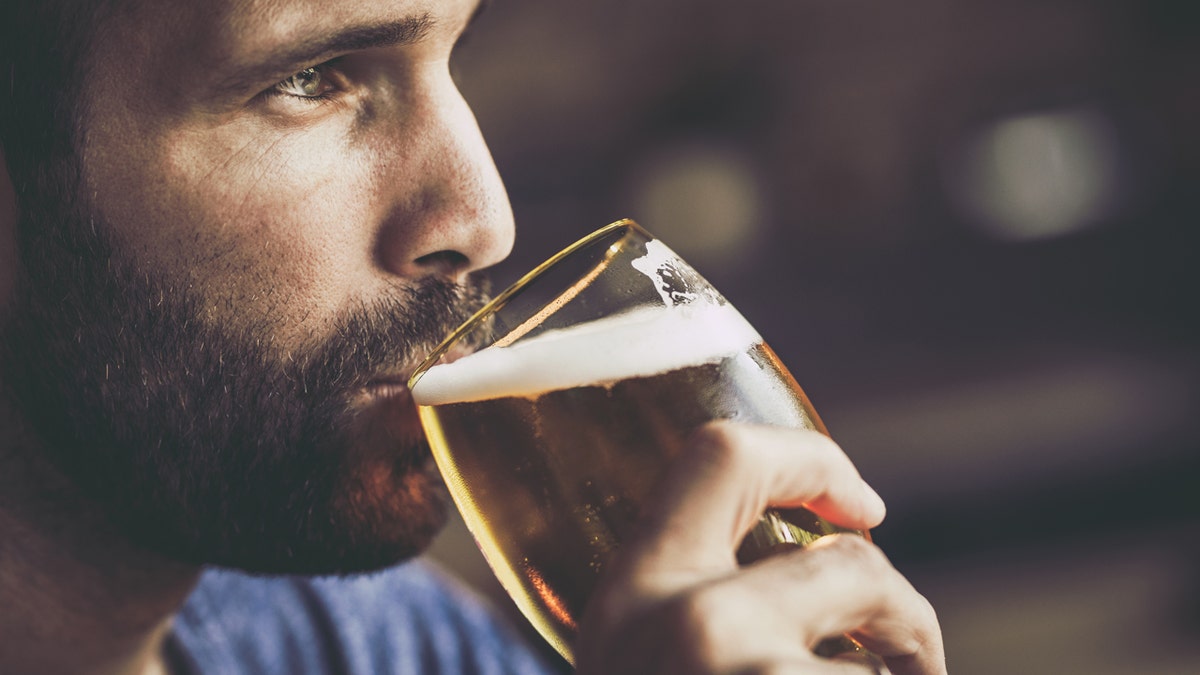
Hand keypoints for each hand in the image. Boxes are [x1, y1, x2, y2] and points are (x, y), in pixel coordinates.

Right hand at [574, 422, 945, 674]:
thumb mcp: (628, 663)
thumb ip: (680, 612)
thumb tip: (793, 598)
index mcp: (631, 594)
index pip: (723, 454)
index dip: (814, 458)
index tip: (865, 506)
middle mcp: (690, 623)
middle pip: (852, 564)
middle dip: (905, 613)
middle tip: (918, 660)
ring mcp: (753, 672)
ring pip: (884, 658)